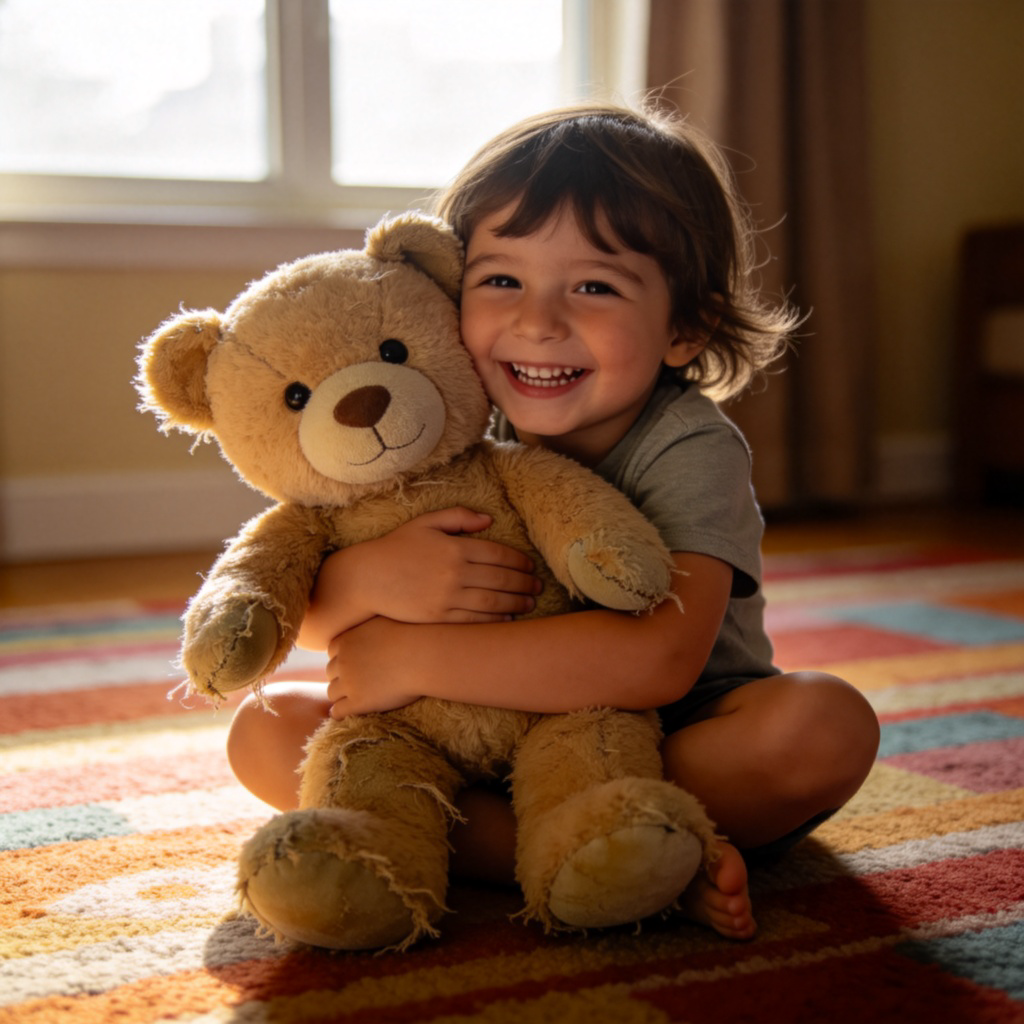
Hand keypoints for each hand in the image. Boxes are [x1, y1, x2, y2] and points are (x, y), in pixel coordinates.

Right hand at [301, 507, 540, 651]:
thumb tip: (489, 520)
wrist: (367, 578)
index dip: (519, 561)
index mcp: (455, 547)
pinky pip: (475, 620)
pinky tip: (507, 619)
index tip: (530, 566)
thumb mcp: (426, 523)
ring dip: (516, 603)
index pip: (499, 554)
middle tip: (538, 587)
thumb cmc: (396, 548)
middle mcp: (455, 572)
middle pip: (501, 579)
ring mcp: (448, 597)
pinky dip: (495, 620)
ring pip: (493, 601)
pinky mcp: (439, 617)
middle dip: (524, 583)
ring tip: (529, 603)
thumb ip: (458, 517)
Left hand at [325, 618, 420, 718]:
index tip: (359, 662)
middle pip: (331, 672)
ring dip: (342, 695)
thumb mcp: (383, 620)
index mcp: (346, 640)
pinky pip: (338, 712)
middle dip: (343, 676)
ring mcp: (348, 683)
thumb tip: (369, 613)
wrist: (423, 656)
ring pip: (332, 692)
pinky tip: (353, 711)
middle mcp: (342, 661)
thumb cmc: (412, 635)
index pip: (333, 652)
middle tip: (360, 680)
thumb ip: (369, 624)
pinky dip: (342, 712)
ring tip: (358, 697)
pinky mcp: (358, 703)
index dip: (345, 658)